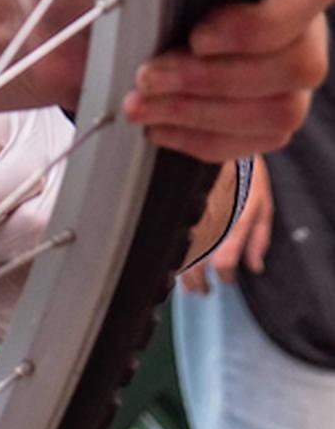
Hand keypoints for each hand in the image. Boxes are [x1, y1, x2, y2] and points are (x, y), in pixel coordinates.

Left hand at [127, 0, 334, 162]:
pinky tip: (157, 127)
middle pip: (301, 60)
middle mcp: (276, 1)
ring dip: (204, 114)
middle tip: (145, 76)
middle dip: (215, 78)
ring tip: (137, 104)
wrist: (34, 16)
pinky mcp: (243, 103)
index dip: (264, 21)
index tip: (198, 36)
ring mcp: (267, 57)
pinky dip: (206, 139)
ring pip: (282, 108)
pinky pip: (259, 139)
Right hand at [179, 161, 274, 294]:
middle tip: (201, 290)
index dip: (223, 276)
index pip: (222, 263)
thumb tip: (254, 267)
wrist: (214, 139)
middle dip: (197, 281)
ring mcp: (185, 213)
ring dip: (180, 270)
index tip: (224, 281)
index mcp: (229, 224)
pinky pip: (167, 232)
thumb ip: (259, 238)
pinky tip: (166, 254)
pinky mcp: (172, 204)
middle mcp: (204, 222)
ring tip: (183, 281)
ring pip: (176, 250)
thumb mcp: (262, 204)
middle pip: (195, 263)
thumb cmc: (243, 172)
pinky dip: (167, 247)